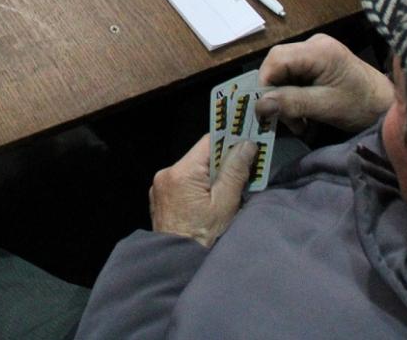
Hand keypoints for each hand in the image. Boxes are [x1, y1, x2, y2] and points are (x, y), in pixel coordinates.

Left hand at [149, 134, 257, 248]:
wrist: (176, 265)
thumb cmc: (204, 237)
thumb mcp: (225, 204)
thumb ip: (235, 172)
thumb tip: (246, 144)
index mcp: (182, 172)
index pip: (209, 142)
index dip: (229, 142)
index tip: (247, 146)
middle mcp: (166, 173)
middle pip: (200, 156)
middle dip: (221, 163)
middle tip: (242, 174)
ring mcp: (159, 186)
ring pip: (192, 169)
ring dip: (210, 176)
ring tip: (225, 193)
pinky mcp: (159, 197)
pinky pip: (182, 182)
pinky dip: (196, 186)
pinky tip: (207, 202)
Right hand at [255, 34, 395, 135]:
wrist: (389, 106)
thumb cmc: (362, 106)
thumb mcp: (325, 107)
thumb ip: (292, 102)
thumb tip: (259, 105)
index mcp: (318, 50)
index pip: (276, 58)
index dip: (266, 83)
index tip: (268, 111)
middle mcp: (314, 44)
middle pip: (278, 64)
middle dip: (276, 94)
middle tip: (288, 121)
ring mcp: (317, 51)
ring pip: (284, 72)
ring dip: (285, 98)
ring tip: (299, 122)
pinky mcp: (319, 62)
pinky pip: (294, 75)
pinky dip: (293, 95)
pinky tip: (303, 113)